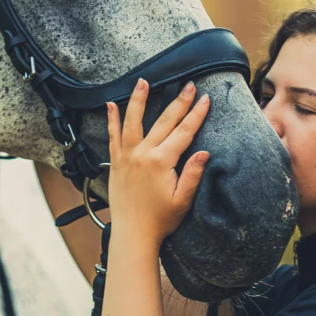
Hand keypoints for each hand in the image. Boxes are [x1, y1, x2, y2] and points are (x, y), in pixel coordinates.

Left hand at [105, 78, 210, 240]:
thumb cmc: (160, 220)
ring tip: (143, 81)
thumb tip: (203, 152)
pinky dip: (112, 120)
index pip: (184, 132)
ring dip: (139, 100)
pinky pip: (113, 136)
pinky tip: (110, 105)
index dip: (196, 115)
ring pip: (133, 121)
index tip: (205, 99)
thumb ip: (192, 174)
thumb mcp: (182, 200)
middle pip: (164, 122)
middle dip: (179, 102)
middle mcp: (143, 154)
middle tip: (189, 85)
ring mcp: (127, 156)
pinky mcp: (116, 162)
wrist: (133, 233)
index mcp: (162, 162)